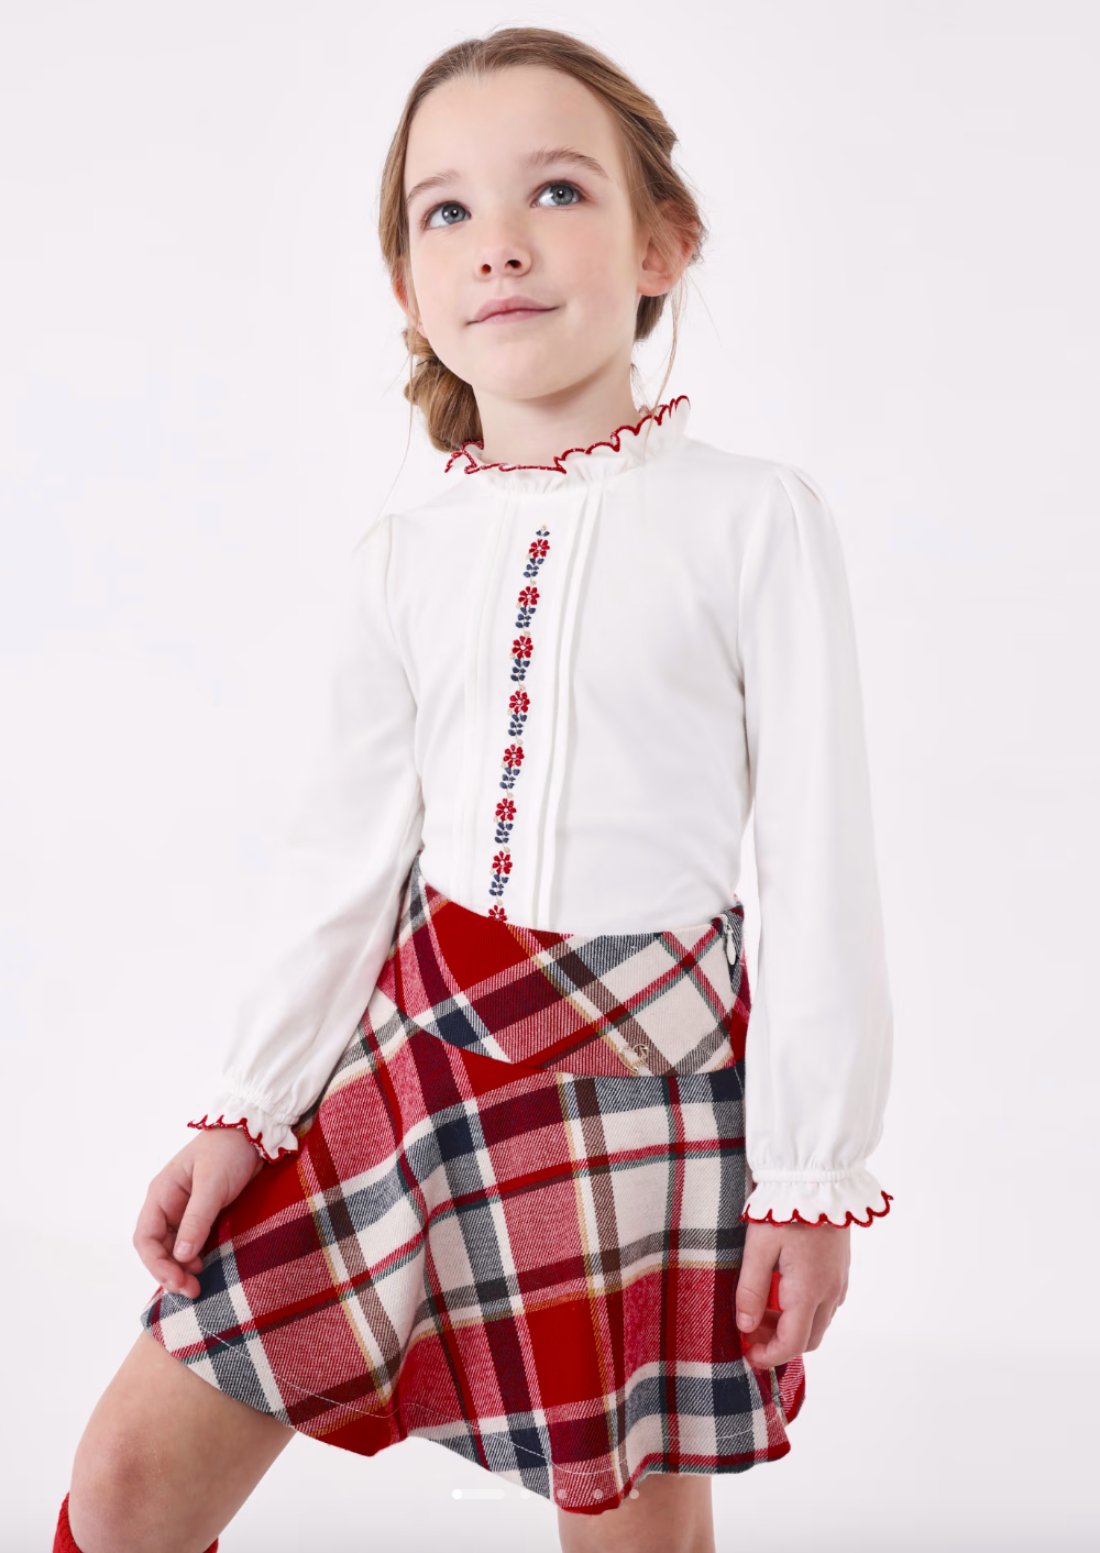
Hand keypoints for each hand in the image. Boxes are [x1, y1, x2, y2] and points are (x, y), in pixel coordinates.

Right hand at [133, 1127, 265, 1299]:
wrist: (256, 1133)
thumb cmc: (229, 1151)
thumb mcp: (212, 1184)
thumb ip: (197, 1219)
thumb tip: (181, 1256)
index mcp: (161, 1194)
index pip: (145, 1238)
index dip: (156, 1264)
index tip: (177, 1282)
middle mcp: (169, 1205)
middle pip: (158, 1248)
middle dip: (170, 1272)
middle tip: (192, 1291)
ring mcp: (186, 1210)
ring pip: (175, 1249)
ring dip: (182, 1268)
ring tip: (200, 1283)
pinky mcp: (205, 1214)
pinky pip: (192, 1242)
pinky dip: (195, 1258)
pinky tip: (206, 1268)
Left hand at [734, 1218, 849, 1367]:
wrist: (817, 1177)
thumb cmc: (784, 1207)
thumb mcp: (758, 1246)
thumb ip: (751, 1289)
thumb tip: (745, 1326)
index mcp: (808, 1291)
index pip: (792, 1344)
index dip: (768, 1356)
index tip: (747, 1353)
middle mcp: (829, 1292)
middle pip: (808, 1339)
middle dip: (778, 1342)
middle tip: (749, 1328)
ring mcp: (839, 1281)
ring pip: (818, 1322)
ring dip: (791, 1325)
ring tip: (760, 1306)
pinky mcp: (841, 1270)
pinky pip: (826, 1304)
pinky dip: (804, 1310)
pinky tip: (781, 1289)